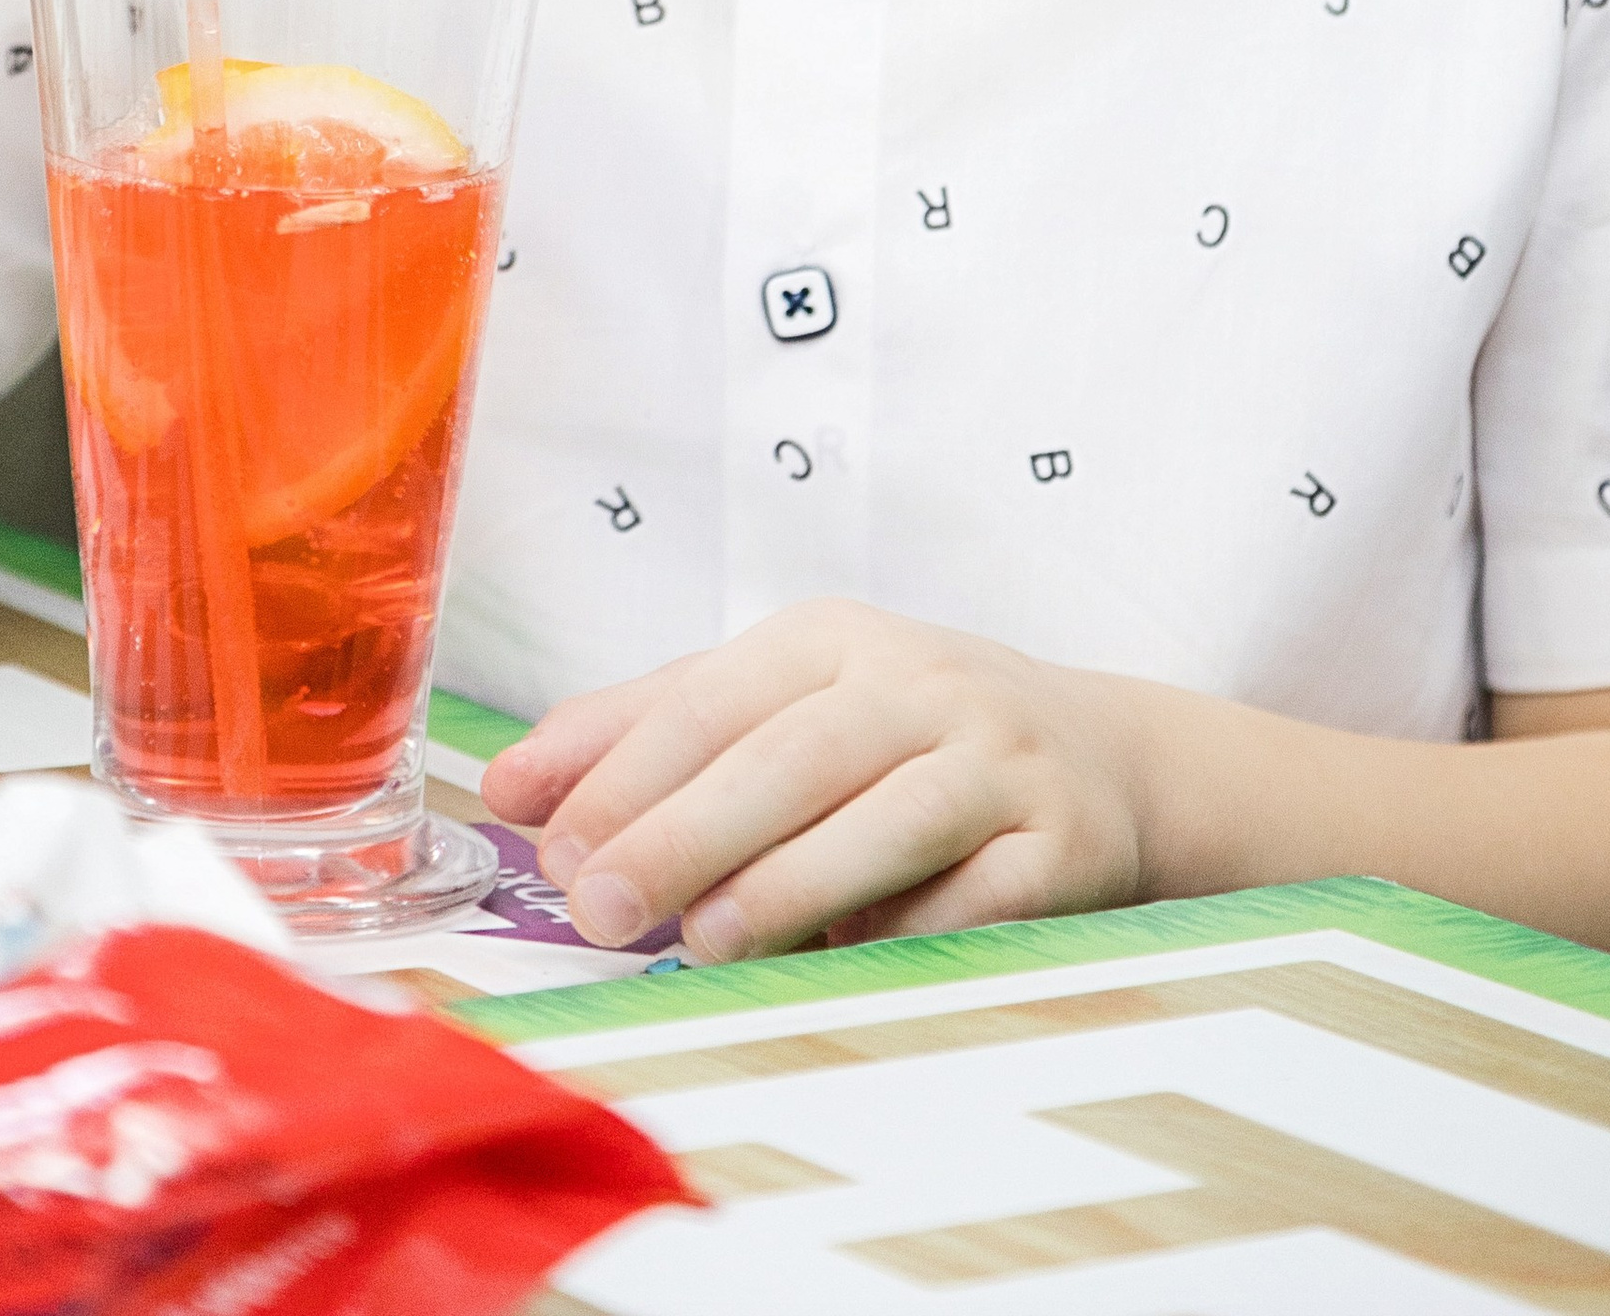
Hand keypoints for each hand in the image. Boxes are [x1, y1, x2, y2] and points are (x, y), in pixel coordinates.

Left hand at [483, 598, 1146, 962]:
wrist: (1100, 761)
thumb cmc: (901, 740)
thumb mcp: (779, 707)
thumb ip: (644, 737)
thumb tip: (509, 788)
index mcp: (831, 641)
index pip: (710, 700)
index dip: (624, 774)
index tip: (549, 847)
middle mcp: (919, 683)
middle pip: (789, 756)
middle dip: (682, 832)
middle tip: (596, 907)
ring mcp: (998, 759)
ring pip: (884, 816)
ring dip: (785, 884)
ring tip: (698, 943)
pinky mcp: (1062, 842)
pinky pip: (976, 897)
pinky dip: (904, 934)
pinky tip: (838, 968)